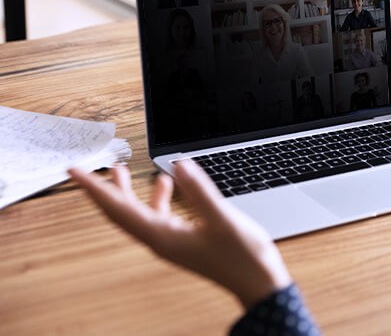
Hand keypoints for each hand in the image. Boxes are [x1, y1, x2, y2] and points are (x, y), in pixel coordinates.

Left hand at [69, 160, 291, 308]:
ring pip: (137, 213)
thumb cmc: (243, 258)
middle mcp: (160, 240)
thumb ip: (200, 191)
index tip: (73, 171)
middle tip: (83, 169)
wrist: (259, 284)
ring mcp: (171, 241)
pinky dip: (155, 197)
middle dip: (101, 189)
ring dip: (125, 192)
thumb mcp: (223, 219)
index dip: (94, 188)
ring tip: (117, 169)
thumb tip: (177, 165)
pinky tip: (166, 183)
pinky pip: (159, 215)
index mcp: (163, 237)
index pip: (118, 209)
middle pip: (120, 212)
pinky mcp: (184, 240)